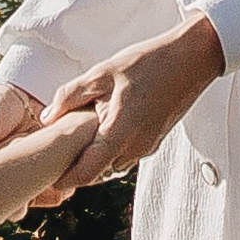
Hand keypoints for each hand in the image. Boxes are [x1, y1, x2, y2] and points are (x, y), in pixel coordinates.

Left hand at [46, 17, 224, 187]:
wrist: (191, 59)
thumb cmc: (149, 62)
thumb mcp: (102, 73)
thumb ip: (71, 96)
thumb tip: (48, 117)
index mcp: (120, 133)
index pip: (87, 172)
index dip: (66, 179)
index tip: (49, 179)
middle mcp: (136, 147)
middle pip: (99, 172)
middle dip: (78, 168)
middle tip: (57, 156)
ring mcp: (147, 146)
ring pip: (113, 165)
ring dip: (96, 159)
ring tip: (78, 139)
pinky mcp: (154, 141)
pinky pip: (126, 155)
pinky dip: (111, 150)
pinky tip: (103, 128)